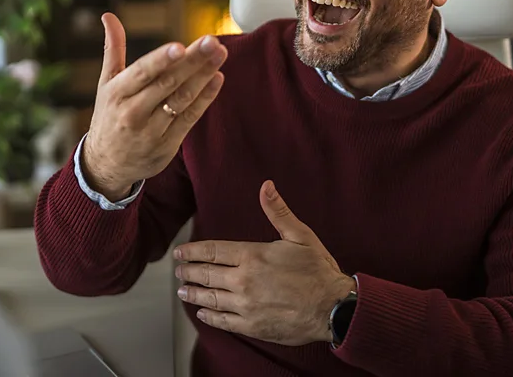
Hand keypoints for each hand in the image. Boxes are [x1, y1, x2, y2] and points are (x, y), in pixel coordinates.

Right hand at [82, 13, 227, 199]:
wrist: (106, 165)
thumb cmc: (109, 116)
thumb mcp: (106, 84)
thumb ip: (113, 49)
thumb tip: (109, 16)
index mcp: (117, 92)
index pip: (142, 72)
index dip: (161, 60)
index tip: (180, 46)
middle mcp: (133, 112)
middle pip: (167, 83)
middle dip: (192, 61)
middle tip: (213, 42)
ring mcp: (151, 130)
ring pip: (182, 99)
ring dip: (203, 76)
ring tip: (220, 54)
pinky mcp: (167, 145)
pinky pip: (190, 118)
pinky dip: (205, 99)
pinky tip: (217, 79)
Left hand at [174, 181, 355, 345]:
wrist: (333, 307)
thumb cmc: (319, 271)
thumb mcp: (300, 235)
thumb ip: (278, 211)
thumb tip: (266, 186)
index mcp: (252, 256)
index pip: (212, 251)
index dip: (192, 251)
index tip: (180, 253)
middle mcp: (244, 280)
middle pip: (205, 275)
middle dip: (188, 272)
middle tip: (179, 271)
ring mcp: (246, 305)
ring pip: (210, 298)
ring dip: (193, 294)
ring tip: (183, 291)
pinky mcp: (252, 326)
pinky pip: (222, 321)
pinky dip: (209, 316)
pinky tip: (203, 312)